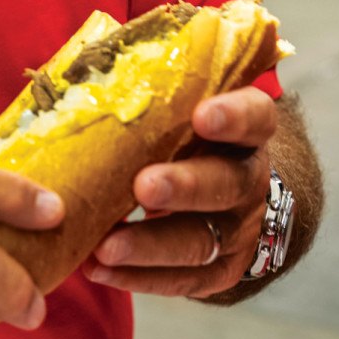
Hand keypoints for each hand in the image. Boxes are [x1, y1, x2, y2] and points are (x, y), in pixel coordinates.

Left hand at [83, 86, 276, 296]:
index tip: (201, 116)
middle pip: (226, 183)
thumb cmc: (181, 135)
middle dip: (184, 186)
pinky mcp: (220, 270)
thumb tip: (83, 58)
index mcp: (244, 130)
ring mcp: (238, 229)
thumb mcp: (181, 107)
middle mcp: (248, 178)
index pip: (255, 116)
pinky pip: (183, 280)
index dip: (232, 116)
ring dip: (151, 245)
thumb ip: (151, 87)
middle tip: (143, 187)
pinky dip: (139, 277)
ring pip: (201, 240)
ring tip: (106, 246)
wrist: (223, 193)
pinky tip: (99, 269)